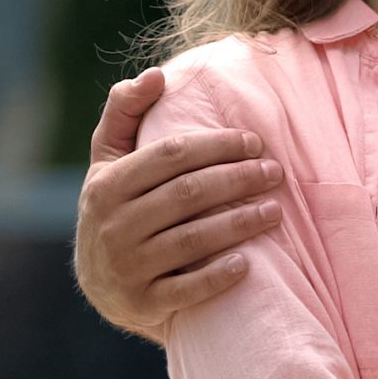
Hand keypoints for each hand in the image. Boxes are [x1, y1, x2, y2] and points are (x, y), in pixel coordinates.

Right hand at [73, 70, 281, 337]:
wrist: (101, 285)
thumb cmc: (117, 207)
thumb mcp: (109, 161)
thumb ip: (125, 113)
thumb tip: (154, 75)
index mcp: (107, 184)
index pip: (172, 156)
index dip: (218, 145)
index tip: (256, 142)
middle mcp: (113, 225)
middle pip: (188, 194)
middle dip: (238, 179)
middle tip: (276, 173)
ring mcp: (127, 267)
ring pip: (192, 239)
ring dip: (240, 223)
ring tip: (276, 211)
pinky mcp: (142, 303)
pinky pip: (186, 289)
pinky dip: (217, 276)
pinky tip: (247, 263)